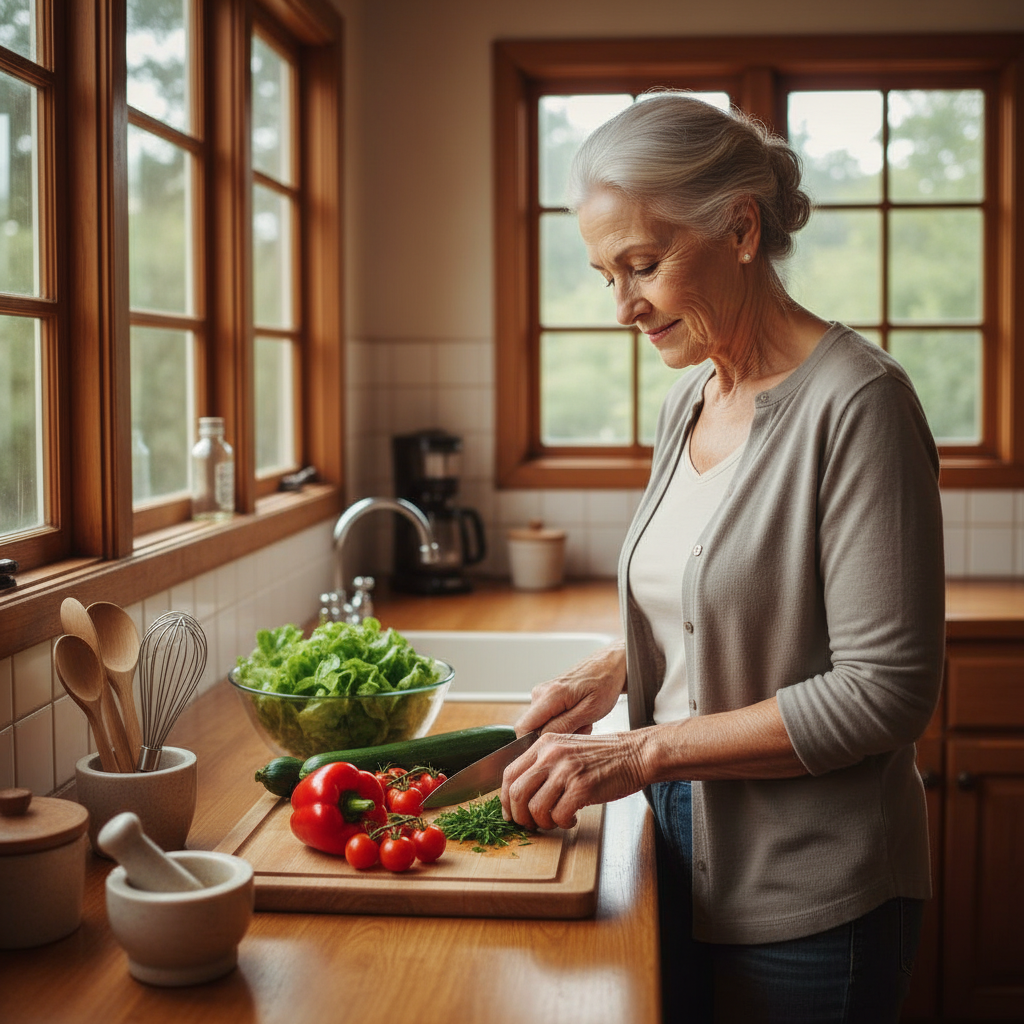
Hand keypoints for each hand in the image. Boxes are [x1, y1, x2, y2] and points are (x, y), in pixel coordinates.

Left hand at [500, 729, 647, 830]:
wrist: (636, 753)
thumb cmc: (604, 756)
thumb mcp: (567, 749)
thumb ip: (545, 764)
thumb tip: (521, 794)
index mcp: (544, 744)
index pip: (509, 773)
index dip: (505, 799)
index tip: (510, 813)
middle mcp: (552, 754)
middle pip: (516, 792)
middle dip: (520, 816)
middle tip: (531, 824)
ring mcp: (567, 769)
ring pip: (536, 807)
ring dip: (543, 822)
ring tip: (556, 820)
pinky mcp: (583, 786)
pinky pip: (559, 815)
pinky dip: (563, 823)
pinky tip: (573, 818)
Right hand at [514, 641, 625, 737]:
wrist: (610, 665)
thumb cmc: (605, 684)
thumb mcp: (590, 710)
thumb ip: (564, 726)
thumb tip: (542, 739)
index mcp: (549, 695)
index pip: (522, 728)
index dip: (534, 743)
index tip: (556, 745)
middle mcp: (540, 692)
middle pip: (533, 729)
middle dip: (555, 736)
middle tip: (580, 728)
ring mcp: (542, 693)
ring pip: (542, 725)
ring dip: (563, 729)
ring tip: (584, 720)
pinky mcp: (546, 695)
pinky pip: (548, 718)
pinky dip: (564, 722)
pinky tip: (580, 716)